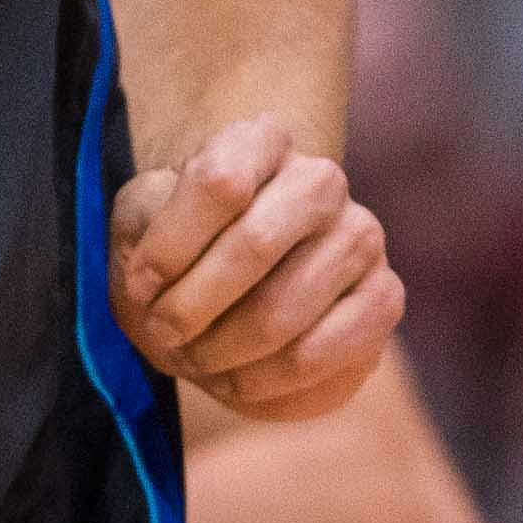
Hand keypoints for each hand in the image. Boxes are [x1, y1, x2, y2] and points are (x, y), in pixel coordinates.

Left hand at [110, 115, 402, 420]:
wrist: (226, 302)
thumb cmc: (178, 257)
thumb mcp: (140, 227)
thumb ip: (142, 228)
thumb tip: (158, 271)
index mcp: (260, 141)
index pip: (219, 182)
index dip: (168, 247)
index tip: (140, 286)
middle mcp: (320, 180)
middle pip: (254, 243)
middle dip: (191, 306)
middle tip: (162, 334)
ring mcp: (361, 237)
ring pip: (281, 309)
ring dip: (219, 351)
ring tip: (194, 359)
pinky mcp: (383, 298)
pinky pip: (318, 353)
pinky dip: (262, 380)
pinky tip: (235, 379)